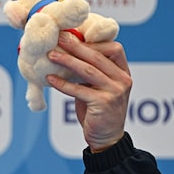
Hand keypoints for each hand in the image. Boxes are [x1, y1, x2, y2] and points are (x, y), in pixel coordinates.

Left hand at [46, 33, 131, 152]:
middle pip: (98, 56)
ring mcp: (115, 91)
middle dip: (76, 46)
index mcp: (123, 73)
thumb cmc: (97, 111)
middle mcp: (123, 80)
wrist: (106, 138)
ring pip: (88, 70)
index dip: (93, 41)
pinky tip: (50, 79)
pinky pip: (79, 90)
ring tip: (51, 55)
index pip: (114, 48)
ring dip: (67, 61)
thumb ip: (90, 72)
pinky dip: (63, 84)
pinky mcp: (103, 103)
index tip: (73, 36)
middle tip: (59, 37)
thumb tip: (66, 53)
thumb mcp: (97, 88)